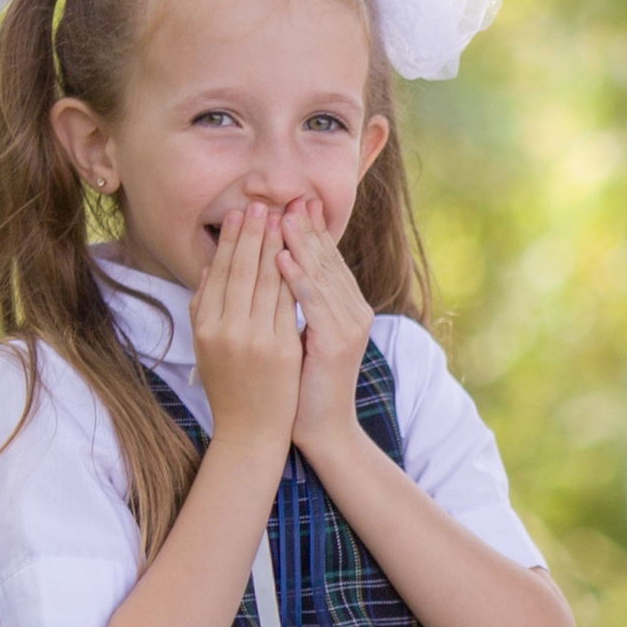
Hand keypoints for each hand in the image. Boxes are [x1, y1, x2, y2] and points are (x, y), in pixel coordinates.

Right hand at [193, 203, 301, 455]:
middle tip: (262, 202)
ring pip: (265, 280)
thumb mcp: (209, 346)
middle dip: (254, 233)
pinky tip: (297, 253)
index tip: (241, 213)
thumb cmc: (232, 388)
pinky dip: (291, 275)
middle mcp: (223, 328)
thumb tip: (210, 269)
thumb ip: (207, 308)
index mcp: (204, 324)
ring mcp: (252, 338)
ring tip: (282, 217)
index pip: (220, 272)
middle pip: (241, 269)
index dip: (231, 240)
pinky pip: (287, 302)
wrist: (251, 432)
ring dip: (275, 245)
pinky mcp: (279, 349)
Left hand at [274, 197, 373, 461]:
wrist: (320, 429)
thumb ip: (294, 303)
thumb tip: (272, 268)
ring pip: (321, 275)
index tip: (290, 203)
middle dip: (306, 228)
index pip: (327, 260)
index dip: (310, 231)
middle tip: (287, 197)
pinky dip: (296, 277)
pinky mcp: (336, 341)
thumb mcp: (299, 334)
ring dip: (299, 242)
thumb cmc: (303, 385)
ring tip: (280, 216)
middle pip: (327, 260)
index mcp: (347, 308)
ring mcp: (349, 326)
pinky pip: (313, 302)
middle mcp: (354, 312)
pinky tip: (280, 257)